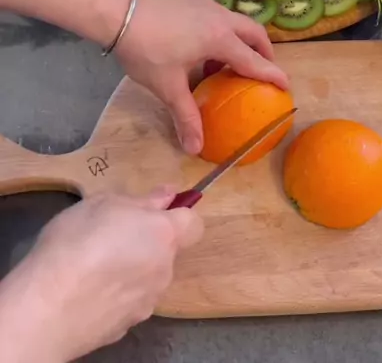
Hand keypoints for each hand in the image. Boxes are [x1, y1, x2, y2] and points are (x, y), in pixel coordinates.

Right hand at [0, 187, 202, 362]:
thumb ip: (141, 201)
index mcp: (162, 234)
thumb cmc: (75, 243)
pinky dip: (118, 293)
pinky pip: (131, 300)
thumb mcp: (102, 203)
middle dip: (147, 240)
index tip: (154, 210)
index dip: (179, 214)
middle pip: (167, 250)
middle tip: (112, 234)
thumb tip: (167, 196)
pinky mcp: (130, 325)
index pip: (194, 223)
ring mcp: (149, 301)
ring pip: (150, 276)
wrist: (47, 308)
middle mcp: (164, 269)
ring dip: (133, 267)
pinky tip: (90, 291)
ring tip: (95, 265)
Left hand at [115, 0, 288, 153]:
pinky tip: (202, 48)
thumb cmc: (146, 50)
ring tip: (230, 62)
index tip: (286, 85)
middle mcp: (220, 18)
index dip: (272, 74)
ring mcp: (206, 4)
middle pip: (254, 32)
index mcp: (220, 39)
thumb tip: (195, 149)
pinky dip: (223, 32)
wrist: (118, 12)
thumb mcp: (167, 86)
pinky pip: (219, 16)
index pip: (255, 60)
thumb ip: (185, 116)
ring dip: (242, 40)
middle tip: (263, 69)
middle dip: (264, 51)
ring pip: (236, 21)